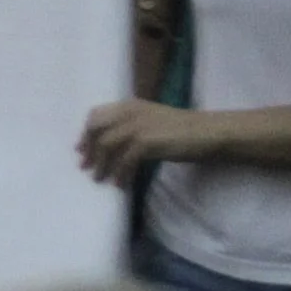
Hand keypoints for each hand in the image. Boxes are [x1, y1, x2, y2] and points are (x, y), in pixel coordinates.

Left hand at [77, 98, 203, 183]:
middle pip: (96, 129)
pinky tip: (121, 185)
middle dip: (88, 149)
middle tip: (85, 167)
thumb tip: (112, 144)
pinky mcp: (147, 142)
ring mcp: (137, 126)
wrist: (209, 132)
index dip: (86, 133)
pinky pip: (124, 161)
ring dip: (101, 165)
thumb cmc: (184, 129)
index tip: (80, 149)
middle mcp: (129, 112)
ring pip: (106, 146)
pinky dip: (119, 174)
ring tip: (100, 179)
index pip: (97, 115)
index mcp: (130, 105)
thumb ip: (131, 126)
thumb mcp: (152, 121)